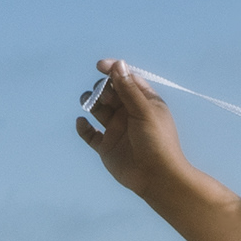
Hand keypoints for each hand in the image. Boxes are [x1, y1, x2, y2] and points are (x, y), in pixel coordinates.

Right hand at [74, 59, 189, 196]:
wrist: (157, 176)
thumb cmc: (156, 141)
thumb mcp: (144, 111)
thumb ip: (128, 89)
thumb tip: (118, 64)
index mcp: (144, 102)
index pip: (126, 79)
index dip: (114, 70)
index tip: (100, 66)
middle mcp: (129, 113)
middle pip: (109, 92)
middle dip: (102, 88)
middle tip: (106, 97)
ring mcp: (116, 129)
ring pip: (97, 109)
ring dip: (90, 102)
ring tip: (90, 105)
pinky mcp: (106, 146)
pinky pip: (89, 134)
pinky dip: (83, 127)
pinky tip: (83, 124)